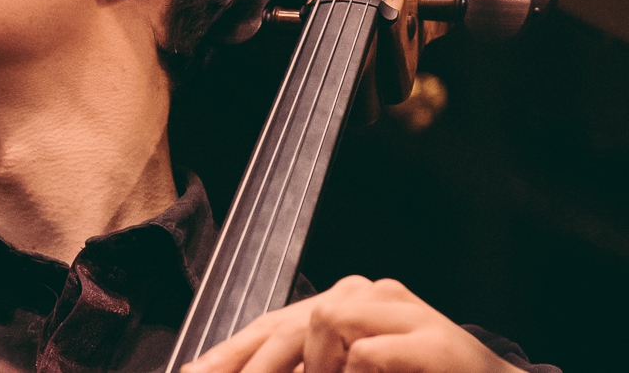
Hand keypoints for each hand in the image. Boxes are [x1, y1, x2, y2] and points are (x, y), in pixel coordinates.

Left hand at [181, 276, 521, 372]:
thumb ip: (305, 369)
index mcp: (344, 304)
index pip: (271, 324)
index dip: (228, 353)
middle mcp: (368, 295)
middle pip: (287, 322)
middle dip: (247, 364)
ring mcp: (402, 311)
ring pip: (323, 319)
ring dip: (313, 368)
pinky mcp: (432, 339)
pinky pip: (367, 352)